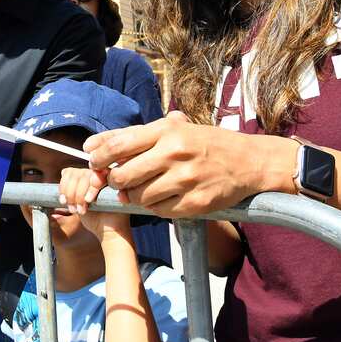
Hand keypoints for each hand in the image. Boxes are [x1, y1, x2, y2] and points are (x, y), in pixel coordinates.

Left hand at [59, 167, 127, 241]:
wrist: (108, 230)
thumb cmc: (93, 218)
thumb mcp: (75, 203)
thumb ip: (69, 191)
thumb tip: (60, 177)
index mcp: (84, 178)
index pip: (69, 172)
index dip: (64, 186)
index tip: (63, 202)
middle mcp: (94, 174)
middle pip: (75, 173)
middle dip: (71, 193)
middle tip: (73, 209)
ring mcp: (104, 175)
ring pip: (84, 175)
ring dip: (79, 193)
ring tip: (81, 209)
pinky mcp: (113, 179)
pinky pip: (99, 176)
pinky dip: (91, 188)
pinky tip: (89, 201)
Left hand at [83, 111, 295, 216]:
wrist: (248, 162)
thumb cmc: (204, 143)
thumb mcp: (174, 129)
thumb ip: (135, 136)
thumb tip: (92, 145)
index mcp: (167, 131)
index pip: (118, 145)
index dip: (99, 158)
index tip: (94, 163)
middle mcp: (175, 154)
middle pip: (124, 176)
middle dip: (114, 181)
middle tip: (118, 181)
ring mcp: (186, 180)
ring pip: (139, 197)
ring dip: (134, 196)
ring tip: (142, 189)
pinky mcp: (196, 203)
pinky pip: (159, 211)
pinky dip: (155, 207)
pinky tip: (163, 198)